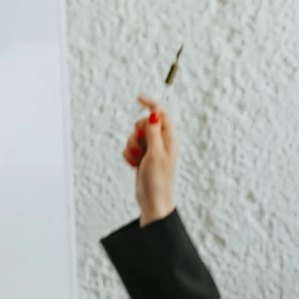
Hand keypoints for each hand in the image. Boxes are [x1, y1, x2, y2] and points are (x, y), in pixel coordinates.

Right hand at [122, 96, 175, 224]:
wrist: (152, 201)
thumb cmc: (158, 180)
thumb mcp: (155, 154)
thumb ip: (154, 132)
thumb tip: (155, 113)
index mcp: (169, 139)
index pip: (161, 114)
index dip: (151, 105)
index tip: (138, 98)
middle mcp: (161, 142)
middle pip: (144, 124)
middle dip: (137, 133)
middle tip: (141, 146)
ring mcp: (150, 150)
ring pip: (134, 136)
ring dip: (131, 146)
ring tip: (137, 160)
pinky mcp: (141, 158)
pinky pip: (130, 148)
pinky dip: (129, 155)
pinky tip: (133, 165)